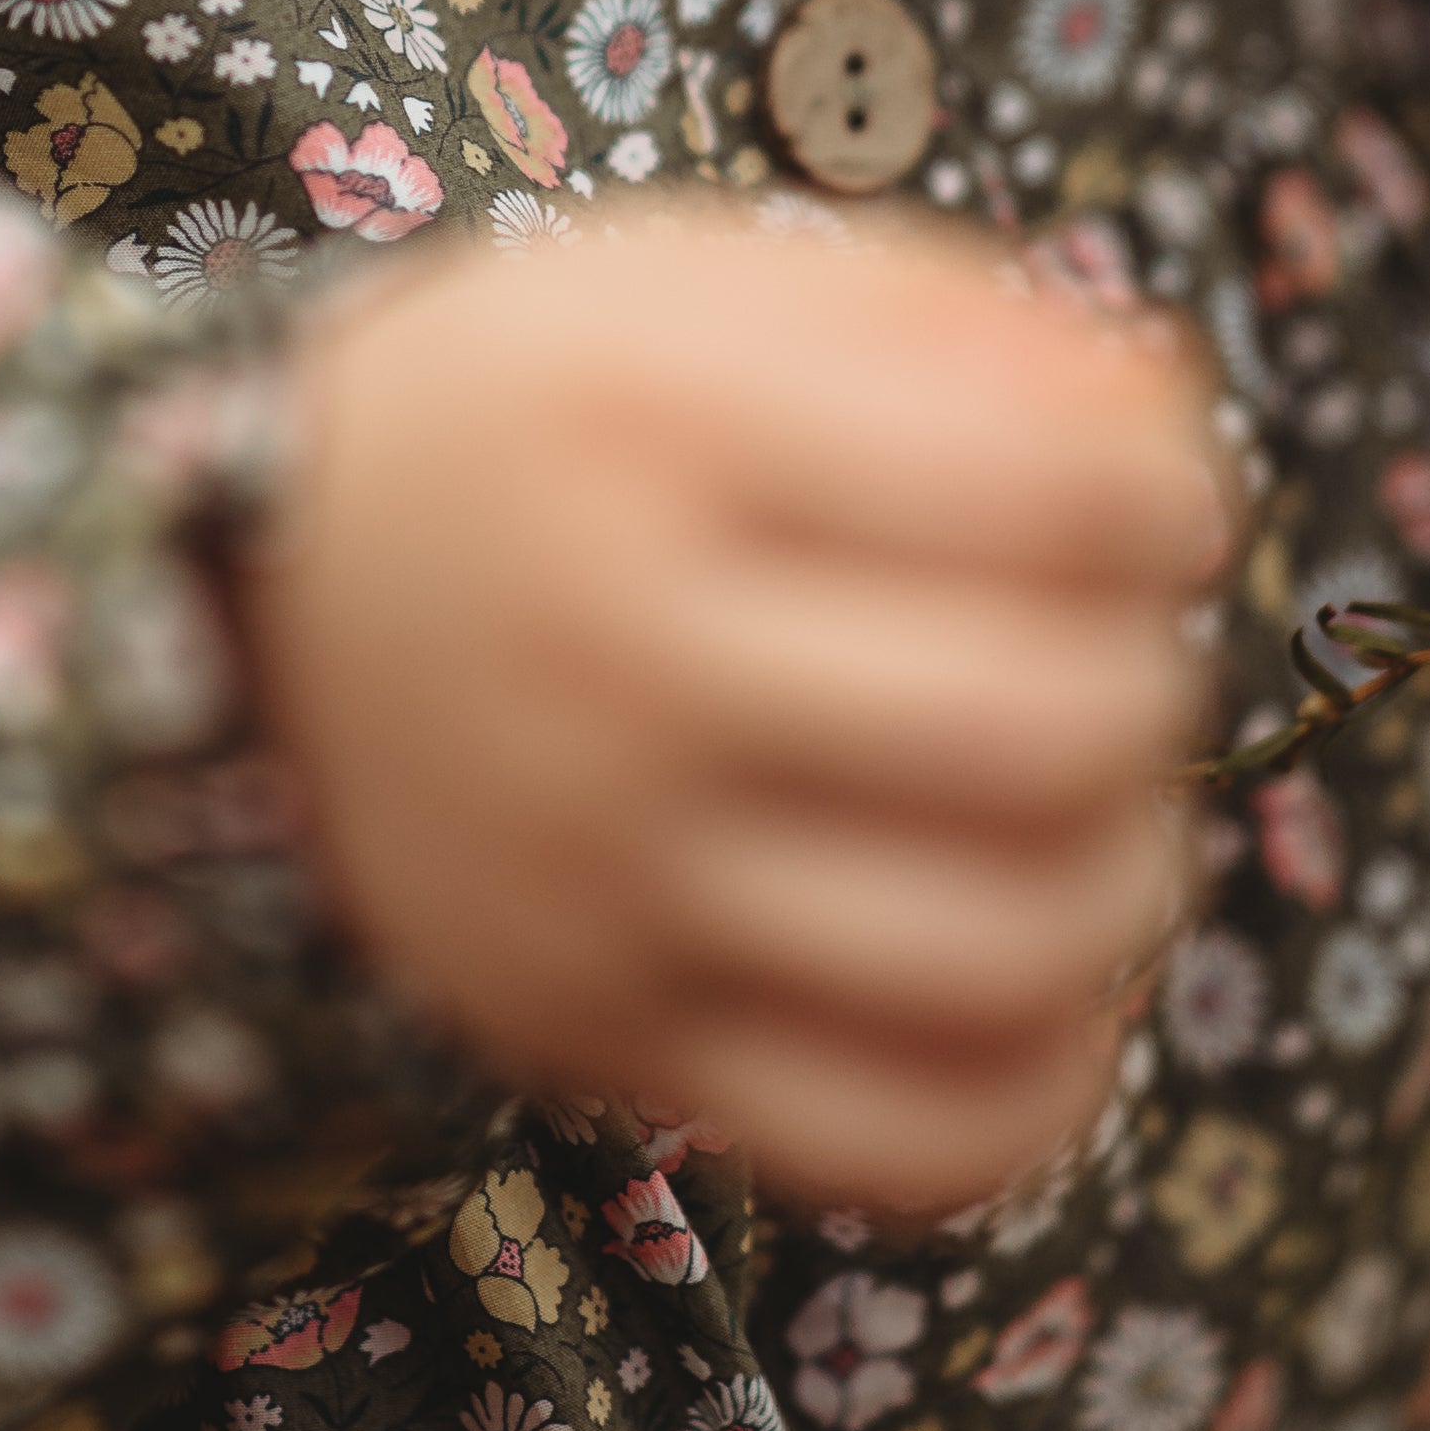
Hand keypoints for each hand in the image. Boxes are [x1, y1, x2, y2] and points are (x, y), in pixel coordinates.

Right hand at [247, 198, 1226, 1219]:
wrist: (256, 600)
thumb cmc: (547, 424)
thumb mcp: (708, 288)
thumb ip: (956, 330)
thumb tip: (1173, 442)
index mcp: (658, 434)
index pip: (1046, 502)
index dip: (1164, 508)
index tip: (1146, 513)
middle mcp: (620, 667)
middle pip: (1041, 735)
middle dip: (1148, 690)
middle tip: (1105, 661)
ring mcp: (604, 879)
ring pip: (998, 954)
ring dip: (1120, 884)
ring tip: (1082, 821)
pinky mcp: (601, 1035)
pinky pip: (897, 1142)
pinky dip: (1035, 1083)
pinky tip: (1029, 984)